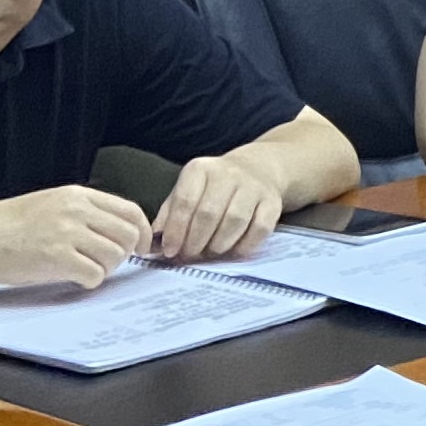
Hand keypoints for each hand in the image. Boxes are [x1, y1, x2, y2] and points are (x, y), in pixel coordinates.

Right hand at [0, 187, 151, 292]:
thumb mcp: (49, 204)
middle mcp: (76, 210)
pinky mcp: (55, 256)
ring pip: (115, 256)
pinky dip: (89, 281)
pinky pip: (94, 274)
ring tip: (85, 271)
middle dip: (125, 254)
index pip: (130, 211)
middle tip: (106, 264)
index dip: (141, 232)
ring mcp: (66, 232)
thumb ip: (81, 213)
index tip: (138, 248)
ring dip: (106, 269)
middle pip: (129, 234)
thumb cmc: (4, 226)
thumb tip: (114, 232)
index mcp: (77, 195)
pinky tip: (74, 279)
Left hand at [154, 153, 289, 259]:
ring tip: (209, 253)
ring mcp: (253, 187)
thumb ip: (169, 214)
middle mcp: (228, 173)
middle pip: (208, 213)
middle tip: (189, 256)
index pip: (185, 201)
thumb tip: (153, 243)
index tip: (170, 250)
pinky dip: (244, 245)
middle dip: (195, 241)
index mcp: (200, 169)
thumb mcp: (187, 191)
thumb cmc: (214, 187)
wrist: (259, 168)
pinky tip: (233, 252)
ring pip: (234, 221)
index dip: (175, 230)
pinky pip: (259, 228)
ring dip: (218, 245)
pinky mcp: (273, 202)